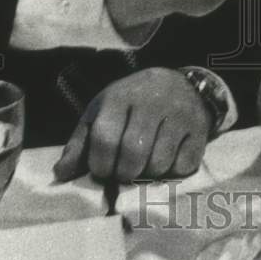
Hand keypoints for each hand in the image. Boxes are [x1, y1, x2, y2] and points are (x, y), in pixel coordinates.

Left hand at [52, 68, 210, 183]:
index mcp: (120, 97)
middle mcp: (151, 102)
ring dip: (148, 174)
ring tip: (145, 165)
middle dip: (124, 173)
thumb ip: (81, 144)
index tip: (102, 170)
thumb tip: (61, 174)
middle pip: (133, 154)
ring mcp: (178, 115)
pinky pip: (183, 165)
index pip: (105, 139)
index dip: (100, 165)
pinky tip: (167, 160)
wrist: (179, 84)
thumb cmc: (132, 104)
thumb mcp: (102, 114)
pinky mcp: (199, 129)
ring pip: (159, 163)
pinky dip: (173, 172)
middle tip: (124, 173)